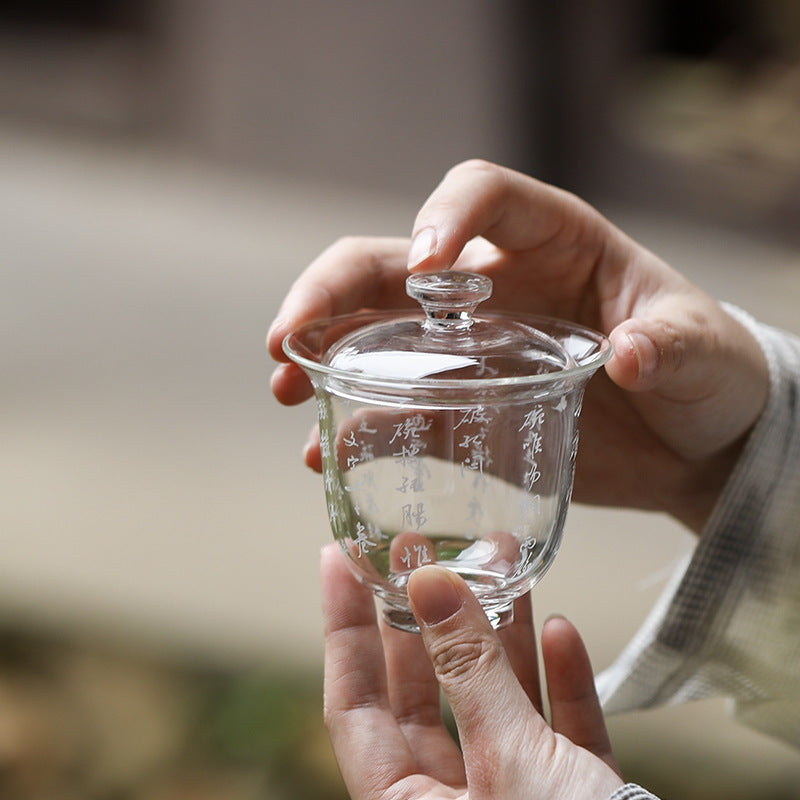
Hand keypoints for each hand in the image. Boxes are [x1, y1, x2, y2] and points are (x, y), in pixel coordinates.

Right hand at [269, 160, 768, 530]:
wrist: (692, 441)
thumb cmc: (706, 374)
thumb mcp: (702, 350)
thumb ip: (671, 345)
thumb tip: (626, 356)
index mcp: (553, 242)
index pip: (482, 195)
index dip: (444, 217)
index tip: (425, 271)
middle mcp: (493, 287)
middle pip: (389, 263)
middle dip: (330, 290)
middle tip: (288, 335)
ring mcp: (468, 348)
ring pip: (371, 330)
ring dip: (319, 352)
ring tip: (287, 386)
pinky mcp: (462, 406)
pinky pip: (393, 407)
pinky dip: (352, 425)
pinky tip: (324, 452)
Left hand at [320, 544, 623, 799]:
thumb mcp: (509, 762)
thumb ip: (469, 671)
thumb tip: (427, 584)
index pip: (353, 703)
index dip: (343, 628)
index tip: (339, 560)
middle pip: (423, 692)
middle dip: (426, 616)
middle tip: (422, 549)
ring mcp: (514, 799)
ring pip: (495, 701)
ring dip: (500, 634)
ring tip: (499, 565)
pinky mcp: (573, 799)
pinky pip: (556, 729)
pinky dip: (559, 680)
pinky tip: (559, 630)